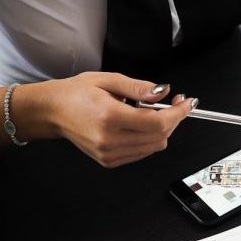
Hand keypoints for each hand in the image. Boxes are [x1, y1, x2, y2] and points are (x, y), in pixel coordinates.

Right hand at [26, 72, 196, 167]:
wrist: (53, 112)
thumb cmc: (76, 94)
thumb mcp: (109, 80)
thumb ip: (139, 87)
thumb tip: (163, 92)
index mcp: (110, 117)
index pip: (157, 122)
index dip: (178, 113)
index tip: (187, 103)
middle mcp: (110, 139)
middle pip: (160, 136)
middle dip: (173, 119)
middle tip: (174, 102)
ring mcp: (109, 153)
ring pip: (154, 146)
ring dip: (162, 129)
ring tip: (152, 112)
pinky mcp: (109, 161)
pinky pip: (142, 152)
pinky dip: (149, 139)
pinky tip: (141, 124)